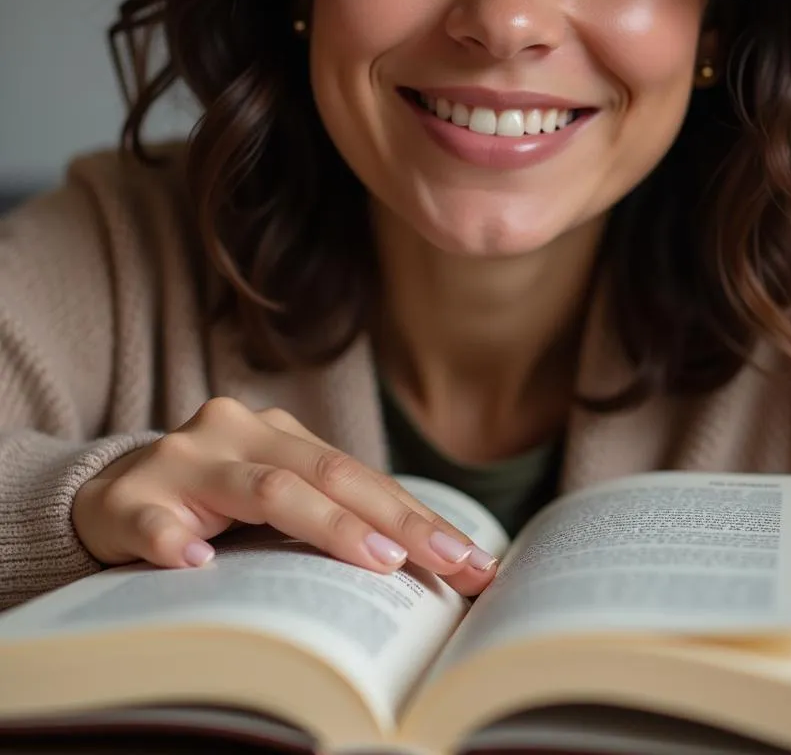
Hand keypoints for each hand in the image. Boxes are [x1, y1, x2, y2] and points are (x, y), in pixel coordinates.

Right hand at [71, 398, 497, 594]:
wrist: (109, 492)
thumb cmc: (212, 500)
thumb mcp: (275, 496)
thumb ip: (332, 515)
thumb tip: (427, 565)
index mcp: (282, 434)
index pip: (364, 477)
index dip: (421, 518)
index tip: (474, 561)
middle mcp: (242, 432)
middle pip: (331, 475)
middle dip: (399, 522)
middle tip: (451, 563)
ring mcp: (186, 461)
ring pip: (265, 488)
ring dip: (326, 526)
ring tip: (380, 562)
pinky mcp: (131, 500)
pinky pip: (157, 522)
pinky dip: (177, 541)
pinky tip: (197, 564)